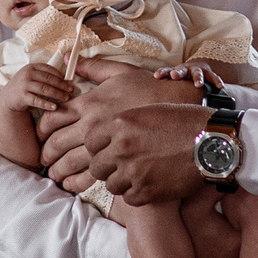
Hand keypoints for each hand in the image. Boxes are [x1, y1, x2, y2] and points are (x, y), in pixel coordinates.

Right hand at [0, 64, 77, 124]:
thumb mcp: (31, 76)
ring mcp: (24, 85)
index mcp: (31, 67)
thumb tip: (64, 77)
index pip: (49, 69)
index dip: (60, 75)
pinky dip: (47, 104)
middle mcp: (27, 74)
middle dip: (62, 85)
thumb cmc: (24, 86)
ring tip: (66, 98)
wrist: (8, 97)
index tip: (68, 81)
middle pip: (49, 79)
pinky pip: (37, 101)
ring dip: (57, 94)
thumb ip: (44, 74)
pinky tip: (55, 107)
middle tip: (71, 90)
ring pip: (45, 89)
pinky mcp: (22, 97)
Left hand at [41, 59, 210, 190]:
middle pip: (67, 158)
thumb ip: (99, 73)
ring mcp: (126, 168)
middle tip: (51, 171)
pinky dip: (124, 190)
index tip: (49, 147)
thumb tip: (77, 63)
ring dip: (90, 179)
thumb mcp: (130, 77)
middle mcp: (110, 142)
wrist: (207, 136)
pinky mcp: (142, 189)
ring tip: (80, 181)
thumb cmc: (169, 104)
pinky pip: (121, 194)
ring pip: (97, 178)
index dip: (53, 140)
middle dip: (55, 166)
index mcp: (101, 112)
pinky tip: (124, 185)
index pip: (61, 130)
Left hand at [71, 105, 215, 210]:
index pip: (90, 142)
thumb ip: (125, 124)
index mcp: (120, 123)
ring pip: (111, 185)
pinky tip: (150, 184)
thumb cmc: (186, 122)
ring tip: (139, 175)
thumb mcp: (151, 111)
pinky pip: (129, 198)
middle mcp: (121, 147)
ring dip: (122, 182)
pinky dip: (137, 194)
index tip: (109, 150)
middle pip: (96, 166)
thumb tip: (108, 136)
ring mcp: (133, 171)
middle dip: (107, 167)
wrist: (214, 143)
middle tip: (123, 166)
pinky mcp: (147, 191)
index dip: (99, 148)